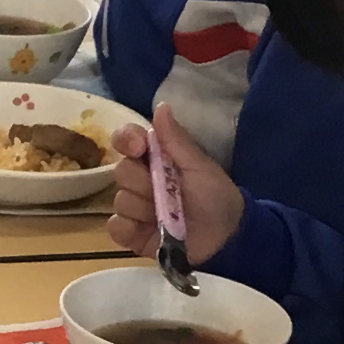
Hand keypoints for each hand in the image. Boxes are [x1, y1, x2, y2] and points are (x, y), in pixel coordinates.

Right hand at [106, 106, 243, 263]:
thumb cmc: (216, 196)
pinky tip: (148, 231)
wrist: (227, 237)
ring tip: (168, 218)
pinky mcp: (132, 234)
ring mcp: (135, 208)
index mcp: (155, 158)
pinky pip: (116, 227)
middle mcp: (140, 181)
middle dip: (144, 183)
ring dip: (143, 209)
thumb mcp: (200, 165)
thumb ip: (176, 140)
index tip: (138, 147)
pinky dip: (129, 229)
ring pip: (119, 201)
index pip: (127, 140)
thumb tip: (161, 106)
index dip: (127, 140)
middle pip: (120, 172)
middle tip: (169, 193)